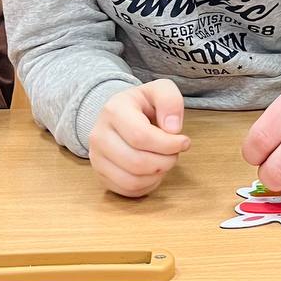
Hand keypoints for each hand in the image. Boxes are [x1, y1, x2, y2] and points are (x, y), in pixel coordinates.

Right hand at [89, 80, 190, 197]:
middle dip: (165, 161)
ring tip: (164, 160)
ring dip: (157, 175)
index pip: (141, 136)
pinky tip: (153, 171)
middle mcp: (99, 135)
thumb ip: (170, 101)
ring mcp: (96, 157)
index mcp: (114, 110)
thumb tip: (173, 128)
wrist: (119, 114)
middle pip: (136, 162)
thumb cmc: (142, 104)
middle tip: (175, 153)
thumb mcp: (159, 90)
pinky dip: (147, 185)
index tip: (184, 142)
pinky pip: (127, 190)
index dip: (167, 144)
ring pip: (131, 180)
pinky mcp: (100, 175)